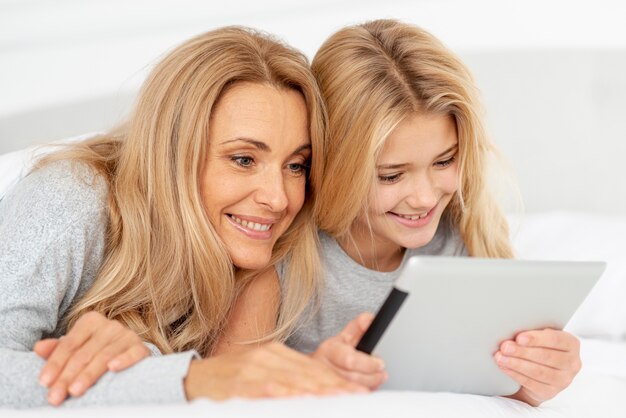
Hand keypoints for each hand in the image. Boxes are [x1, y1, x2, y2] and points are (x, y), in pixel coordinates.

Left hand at [34, 311, 149, 405]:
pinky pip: (133, 353)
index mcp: (90, 321)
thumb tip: (38, 348)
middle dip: (67, 376)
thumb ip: (57, 349)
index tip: (44, 382)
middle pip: (84, 353)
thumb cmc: (96, 352)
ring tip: (75, 391)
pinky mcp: (141, 348)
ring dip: (88, 374)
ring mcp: (127, 336)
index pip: (69, 343)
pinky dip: (123, 360)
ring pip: (104, 356)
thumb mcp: (76, 349)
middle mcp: (110, 326)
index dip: (55, 363)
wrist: (128, 353)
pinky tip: (113, 368)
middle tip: (56, 396)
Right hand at [184, 341, 368, 399]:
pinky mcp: (237, 383)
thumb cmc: (231, 378)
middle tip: (356, 396)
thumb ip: (290, 378)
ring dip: (314, 391)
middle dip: (334, 387)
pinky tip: (293, 398)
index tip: (358, 391)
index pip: (314, 367)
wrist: (192, 378)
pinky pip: (262, 390)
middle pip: (307, 374)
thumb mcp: (263, 371)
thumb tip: (320, 390)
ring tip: (335, 398)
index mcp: (276, 353)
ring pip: (289, 381)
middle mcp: (267, 357)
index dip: (337, 381)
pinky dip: (279, 394)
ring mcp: (251, 369)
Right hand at [311, 313, 386, 388]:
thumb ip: (357, 327)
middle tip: (382, 373)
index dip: (368, 363)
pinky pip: (348, 398)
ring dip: (369, 386)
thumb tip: (369, 319)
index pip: (350, 359)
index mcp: (329, 350)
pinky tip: (368, 389)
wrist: (313, 370)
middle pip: (352, 377)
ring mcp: (326, 382)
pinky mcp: (328, 395)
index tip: (380, 363)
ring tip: (379, 379)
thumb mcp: (343, 338)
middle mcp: (325, 367)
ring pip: (351, 390)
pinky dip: (360, 395)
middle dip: (372, 377)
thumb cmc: (332, 353)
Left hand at [494, 329, 581, 405]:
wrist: (537, 371)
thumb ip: (532, 333)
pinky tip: (505, 367)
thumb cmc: (538, 346)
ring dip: (516, 364)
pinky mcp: (550, 392)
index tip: (519, 338)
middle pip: (546, 356)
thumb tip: (512, 329)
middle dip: (522, 351)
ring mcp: (563, 380)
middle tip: (505, 347)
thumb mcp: (539, 336)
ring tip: (501, 357)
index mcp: (571, 344)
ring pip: (538, 371)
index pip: (556, 339)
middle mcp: (572, 363)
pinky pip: (532, 383)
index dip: (536, 339)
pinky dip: (515, 374)